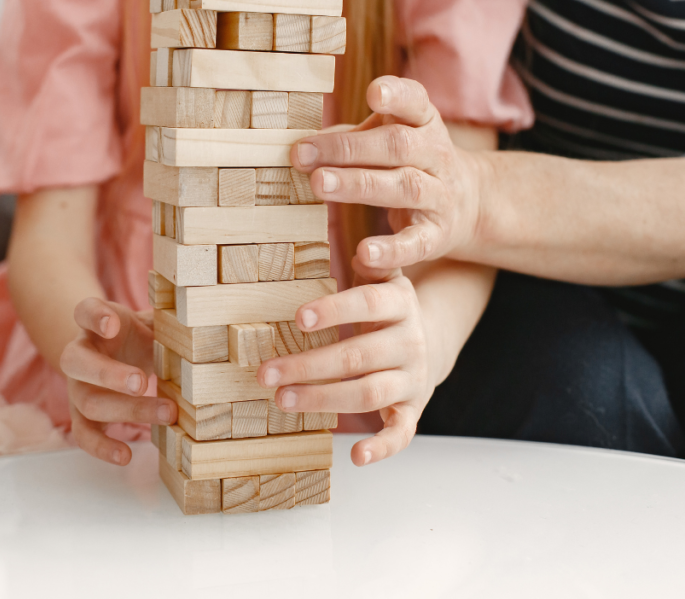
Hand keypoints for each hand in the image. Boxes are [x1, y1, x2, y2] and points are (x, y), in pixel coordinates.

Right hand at [60, 299, 177, 465]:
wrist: (113, 355)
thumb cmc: (133, 337)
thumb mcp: (147, 323)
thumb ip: (164, 322)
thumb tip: (197, 323)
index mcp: (93, 325)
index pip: (84, 311)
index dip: (95, 317)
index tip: (113, 325)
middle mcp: (78, 354)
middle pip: (78, 362)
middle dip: (109, 374)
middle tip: (141, 383)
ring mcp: (76, 387)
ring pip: (88, 402)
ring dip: (128, 411)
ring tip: (167, 413)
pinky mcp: (81, 416)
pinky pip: (83, 435)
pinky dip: (102, 448)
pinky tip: (125, 455)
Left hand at [256, 269, 435, 465]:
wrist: (431, 340)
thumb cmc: (385, 308)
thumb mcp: (383, 279)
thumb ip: (371, 264)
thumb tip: (357, 243)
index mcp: (400, 304)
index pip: (368, 303)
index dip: (334, 310)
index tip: (298, 319)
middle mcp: (410, 342)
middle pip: (358, 355)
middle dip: (309, 365)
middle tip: (267, 373)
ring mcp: (413, 378)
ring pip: (369, 393)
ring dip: (324, 399)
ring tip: (283, 400)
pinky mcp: (413, 409)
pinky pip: (401, 432)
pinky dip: (382, 447)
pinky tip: (356, 455)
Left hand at [291, 76, 482, 272]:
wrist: (468, 205)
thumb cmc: (407, 163)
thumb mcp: (387, 140)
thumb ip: (349, 139)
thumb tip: (304, 145)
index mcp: (424, 124)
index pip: (416, 102)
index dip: (397, 96)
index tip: (373, 92)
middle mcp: (436, 155)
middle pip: (397, 146)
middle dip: (348, 149)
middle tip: (302, 154)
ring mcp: (439, 195)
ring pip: (404, 187)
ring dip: (358, 185)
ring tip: (320, 184)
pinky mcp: (437, 235)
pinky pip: (416, 242)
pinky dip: (391, 250)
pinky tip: (364, 254)